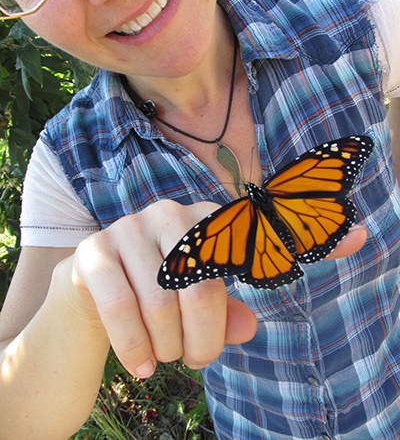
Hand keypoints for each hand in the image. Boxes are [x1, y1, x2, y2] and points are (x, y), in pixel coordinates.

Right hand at [70, 201, 366, 378]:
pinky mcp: (93, 253)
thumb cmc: (152, 303)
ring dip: (167, 348)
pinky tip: (140, 367)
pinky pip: (121, 308)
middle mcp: (169, 213)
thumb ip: (226, 311)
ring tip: (162, 356)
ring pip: (164, 304)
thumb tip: (252, 325)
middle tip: (195, 358)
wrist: (84, 303)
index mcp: (204, 221)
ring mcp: (127, 228)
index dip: (308, 236)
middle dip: (204, 340)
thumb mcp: (194, 308)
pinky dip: (135, 347)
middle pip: (207, 286)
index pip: (257, 228)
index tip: (361, 236)